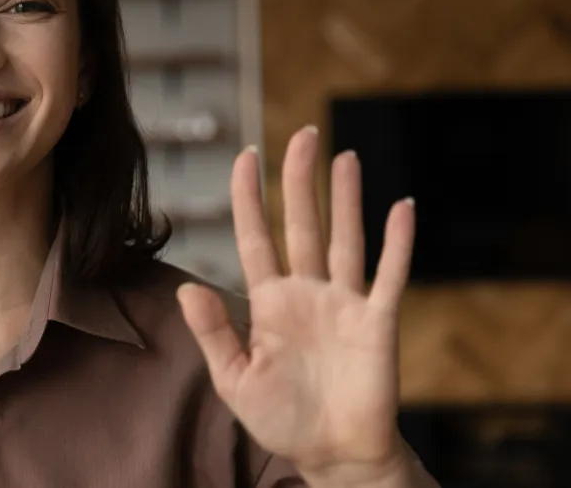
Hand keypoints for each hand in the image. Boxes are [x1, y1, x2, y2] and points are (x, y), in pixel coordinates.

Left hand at [177, 126, 418, 482]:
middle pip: (302, 224)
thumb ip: (213, 332)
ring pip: (344, 239)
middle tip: (302, 134)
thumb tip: (188, 286)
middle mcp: (307, 292)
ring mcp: (345, 304)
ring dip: (346, 198)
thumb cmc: (280, 418)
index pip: (256, 236)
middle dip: (300, 180)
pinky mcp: (377, 324)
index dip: (249, 197)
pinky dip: (398, 243)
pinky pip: (390, 276)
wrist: (331, 454)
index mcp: (269, 301)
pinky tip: (401, 206)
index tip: (245, 155)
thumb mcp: (234, 377)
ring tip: (344, 155)